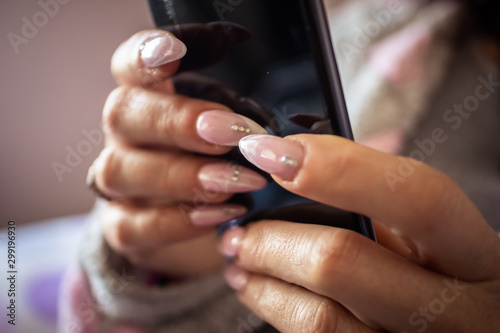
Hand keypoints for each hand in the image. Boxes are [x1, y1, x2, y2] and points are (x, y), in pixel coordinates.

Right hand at [88, 29, 269, 275]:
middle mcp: (128, 136)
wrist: (198, 223)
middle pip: (122, 113)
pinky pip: (132, 225)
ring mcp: (121, 182)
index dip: (145, 53)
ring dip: (181, 176)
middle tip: (229, 132)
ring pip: (119, 170)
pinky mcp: (123, 225)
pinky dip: (176, 221)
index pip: (130, 65)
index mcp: (151, 100)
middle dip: (177, 121)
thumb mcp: (239, 136)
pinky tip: (217, 217)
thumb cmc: (223, 165)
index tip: (174, 52)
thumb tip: (280, 132)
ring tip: (233, 182)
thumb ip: (246, 121)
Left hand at [220, 134, 499, 331]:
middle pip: (343, 262)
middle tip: (241, 225)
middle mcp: (454, 310)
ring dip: (261, 276)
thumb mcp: (426, 232)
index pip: (417, 199)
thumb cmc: (437, 267)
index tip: (272, 152)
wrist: (463, 323)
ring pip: (317, 315)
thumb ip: (376, 201)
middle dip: (273, 237)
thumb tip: (292, 163)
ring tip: (239, 253)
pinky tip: (258, 285)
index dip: (340, 168)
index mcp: (474, 254)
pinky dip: (271, 305)